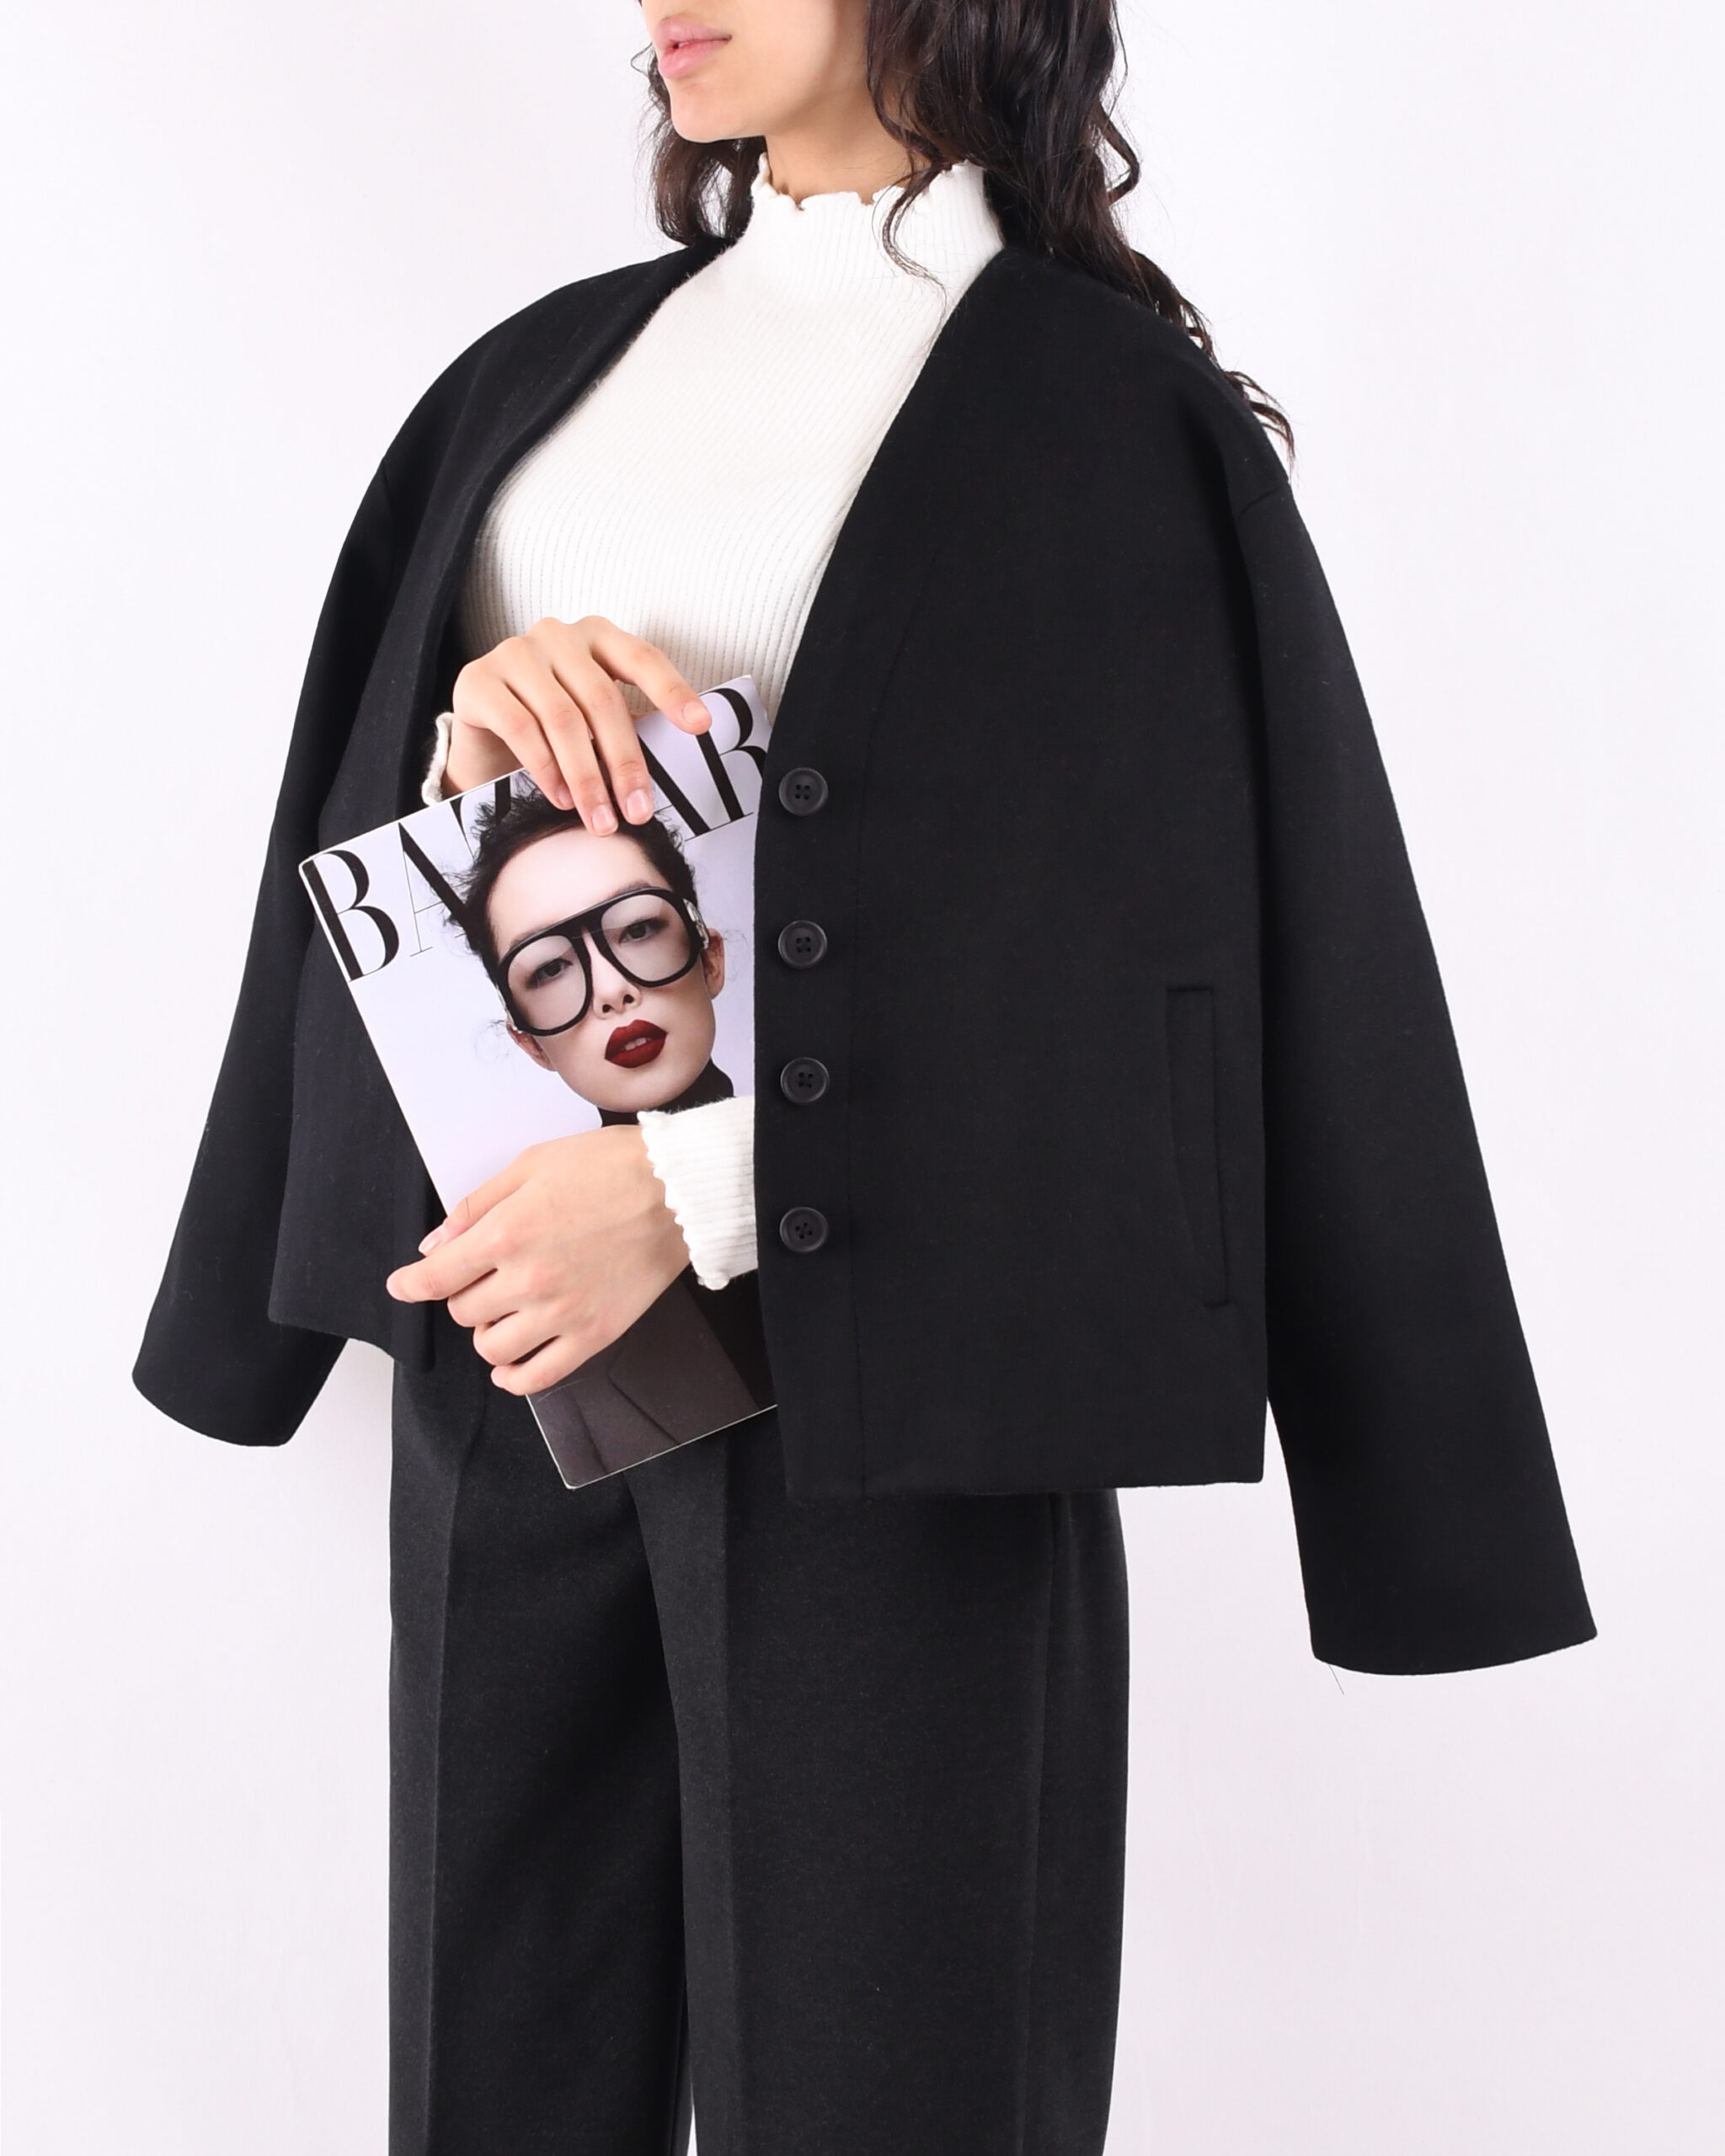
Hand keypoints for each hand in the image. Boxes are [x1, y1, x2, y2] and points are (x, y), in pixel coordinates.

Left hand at [384, 1128, 689, 1392]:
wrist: (678, 1189)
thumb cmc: (609, 1167)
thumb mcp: (532, 1165)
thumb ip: (478, 1205)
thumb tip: (436, 1245)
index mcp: (507, 1233)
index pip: (436, 1277)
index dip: (411, 1285)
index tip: (403, 1286)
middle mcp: (528, 1280)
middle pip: (464, 1312)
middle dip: (464, 1294)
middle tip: (485, 1276)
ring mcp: (562, 1313)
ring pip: (492, 1349)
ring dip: (488, 1333)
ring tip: (504, 1313)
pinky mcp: (594, 1334)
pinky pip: (538, 1377)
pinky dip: (515, 1378)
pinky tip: (511, 1366)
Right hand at [446, 614, 712, 830]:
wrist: (484, 736)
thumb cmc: (553, 727)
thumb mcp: (596, 719)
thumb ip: (629, 727)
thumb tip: (675, 773)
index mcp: (598, 636)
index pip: (643, 658)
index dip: (673, 692)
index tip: (701, 727)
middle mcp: (556, 635)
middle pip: (603, 700)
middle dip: (625, 763)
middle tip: (638, 811)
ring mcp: (514, 653)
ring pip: (563, 718)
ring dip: (586, 778)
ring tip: (600, 819)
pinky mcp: (477, 680)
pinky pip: (521, 728)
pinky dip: (546, 770)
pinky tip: (561, 799)